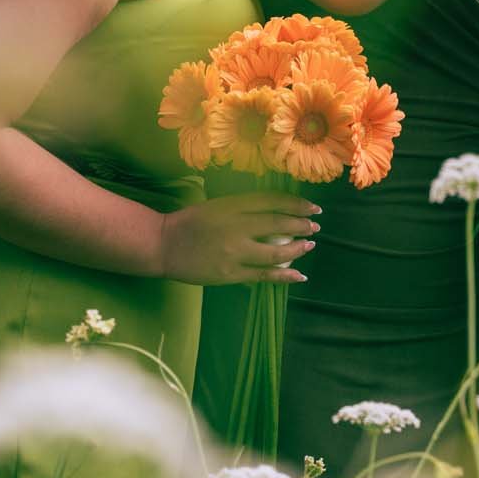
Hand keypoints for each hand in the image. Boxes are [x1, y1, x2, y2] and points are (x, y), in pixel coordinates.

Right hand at [158, 191, 318, 285]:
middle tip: (315, 226)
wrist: (163, 245)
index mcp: (233, 205)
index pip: (274, 201)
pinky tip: (300, 275)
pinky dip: (285, 276)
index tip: (313, 207)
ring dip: (298, 249)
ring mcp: (234, 252)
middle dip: (302, 225)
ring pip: (277, 252)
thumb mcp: (218, 205)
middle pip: (279, 223)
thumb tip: (277, 209)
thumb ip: (245, 207)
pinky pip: (264, 275)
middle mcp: (237, 226)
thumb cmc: (190, 222)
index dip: (297, 203)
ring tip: (309, 246)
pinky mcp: (230, 274)